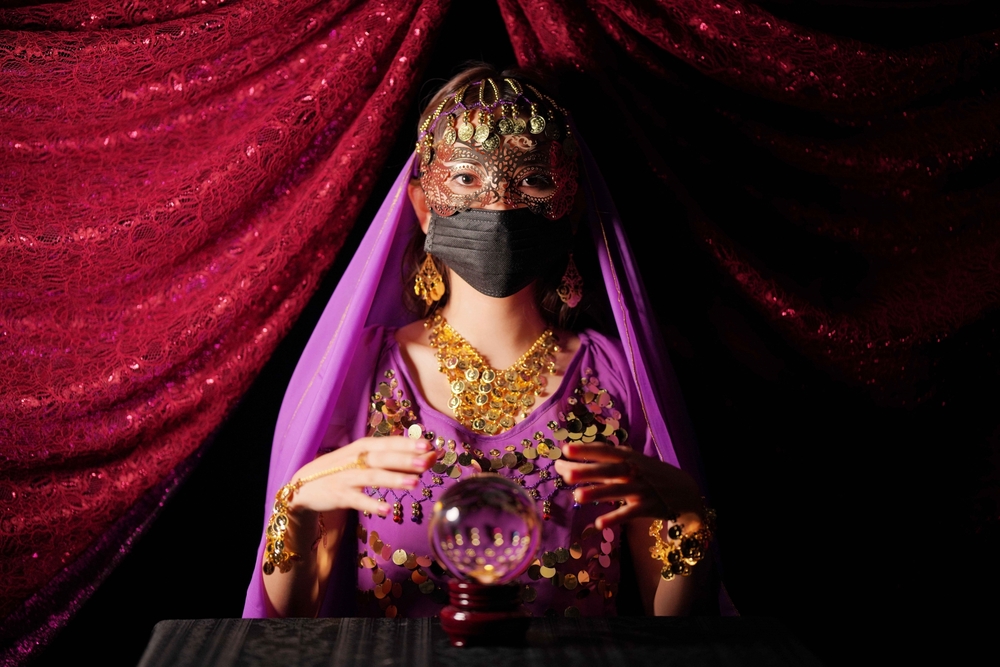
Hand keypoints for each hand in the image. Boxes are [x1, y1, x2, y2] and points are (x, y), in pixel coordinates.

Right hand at [287, 436, 436, 517]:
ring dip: (393, 479)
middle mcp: (355, 459)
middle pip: (383, 457)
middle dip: (405, 459)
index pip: (388, 442)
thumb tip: (427, 457)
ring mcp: (346, 477)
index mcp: (363, 447)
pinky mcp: (338, 495)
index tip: (429, 445)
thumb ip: (393, 459)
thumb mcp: (364, 460)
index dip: (408, 444)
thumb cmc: (342, 470)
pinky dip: (371, 504)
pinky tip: (387, 509)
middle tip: (427, 462)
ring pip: (372, 476)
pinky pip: (357, 500)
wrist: (303, 485)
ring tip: (415, 483)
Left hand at [554, 443, 702, 529]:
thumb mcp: (627, 465)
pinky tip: (598, 524)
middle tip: (566, 474)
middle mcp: (635, 471)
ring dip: (599, 493)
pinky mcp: (649, 507)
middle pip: (609, 470)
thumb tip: (562, 466)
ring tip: (577, 497)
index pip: (605, 451)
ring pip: (618, 490)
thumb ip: (598, 466)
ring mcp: (642, 489)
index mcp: (628, 457)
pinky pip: (630, 513)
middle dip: (589, 471)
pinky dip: (615, 517)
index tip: (565, 449)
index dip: (586, 450)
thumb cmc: (647, 475)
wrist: (684, 490)